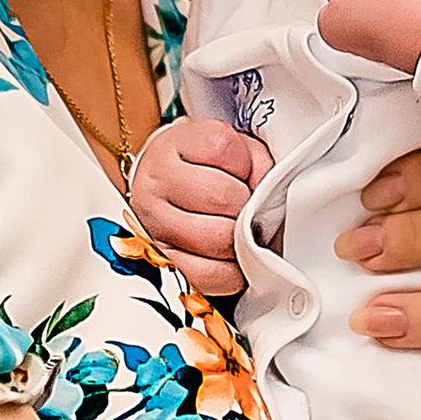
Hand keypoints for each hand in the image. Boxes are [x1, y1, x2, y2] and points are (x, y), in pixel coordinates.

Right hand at [127, 115, 269, 298]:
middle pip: (221, 196)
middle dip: (245, 205)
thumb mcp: (232, 149)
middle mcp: (155, 181)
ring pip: (216, 238)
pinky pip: (205, 275)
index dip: (246, 163)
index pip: (222, 148)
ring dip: (239, 239)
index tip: (244, 172)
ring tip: (237, 231)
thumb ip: (257, 161)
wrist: (165, 189)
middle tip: (245, 207)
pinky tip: (230, 259)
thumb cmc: (206, 169)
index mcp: (174, 144)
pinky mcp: (160, 261)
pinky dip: (229, 273)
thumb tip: (268, 192)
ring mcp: (152, 222)